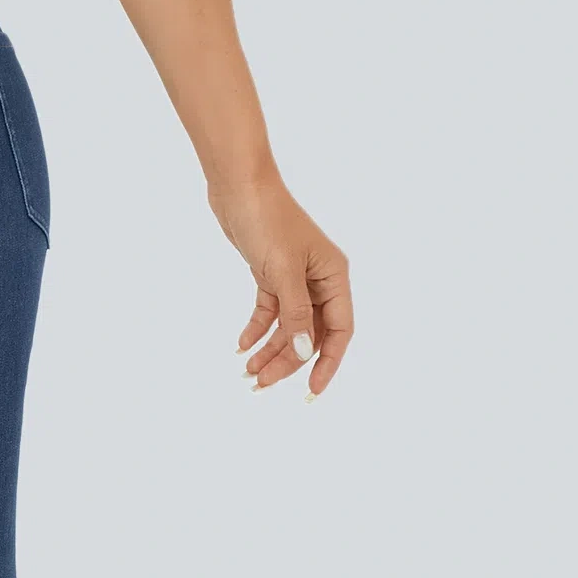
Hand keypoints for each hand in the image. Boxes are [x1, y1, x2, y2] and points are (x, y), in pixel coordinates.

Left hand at [210, 174, 354, 398]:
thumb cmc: (267, 219)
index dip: (327, 364)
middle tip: (261, 385)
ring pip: (288, 325)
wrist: (238, 185)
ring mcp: (295, 277)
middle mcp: (319, 280)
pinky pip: (269, 310)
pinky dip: (257, 329)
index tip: (312, 392)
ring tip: (249, 373)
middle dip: (288, 361)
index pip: (339, 331)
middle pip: (310, 333)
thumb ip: (296, 313)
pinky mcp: (271, 273)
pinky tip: (242, 346)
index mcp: (334, 277)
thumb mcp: (282, 271)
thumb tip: (306, 352)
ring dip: (270, 349)